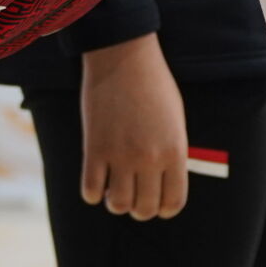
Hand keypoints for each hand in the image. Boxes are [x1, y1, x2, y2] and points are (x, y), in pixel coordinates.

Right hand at [81, 33, 188, 218]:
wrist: (123, 57)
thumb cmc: (154, 85)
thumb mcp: (175, 119)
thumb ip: (172, 152)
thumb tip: (164, 180)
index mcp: (175, 151)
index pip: (174, 202)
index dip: (165, 209)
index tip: (159, 204)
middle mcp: (149, 158)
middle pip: (145, 208)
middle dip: (140, 209)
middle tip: (135, 196)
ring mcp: (120, 155)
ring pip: (118, 205)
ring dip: (116, 203)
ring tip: (114, 191)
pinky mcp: (94, 149)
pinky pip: (90, 190)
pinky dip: (93, 193)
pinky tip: (96, 181)